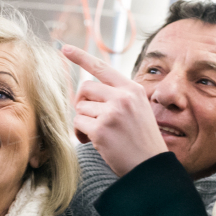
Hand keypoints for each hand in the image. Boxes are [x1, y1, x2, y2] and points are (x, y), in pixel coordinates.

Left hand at [66, 45, 165, 177]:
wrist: (151, 167)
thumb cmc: (141, 141)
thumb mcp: (138, 110)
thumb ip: (118, 96)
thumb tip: (87, 90)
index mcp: (133, 89)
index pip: (102, 67)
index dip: (81, 57)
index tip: (65, 49)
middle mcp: (123, 96)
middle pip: (85, 88)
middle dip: (82, 102)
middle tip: (89, 118)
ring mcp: (113, 112)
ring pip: (80, 108)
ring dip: (83, 122)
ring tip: (97, 134)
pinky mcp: (102, 129)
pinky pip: (78, 124)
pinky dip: (80, 134)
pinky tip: (93, 142)